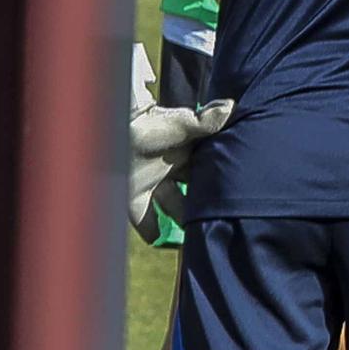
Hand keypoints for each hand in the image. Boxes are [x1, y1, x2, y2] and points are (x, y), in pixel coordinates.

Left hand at [130, 97, 233, 242]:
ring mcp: (154, 184)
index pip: (210, 168)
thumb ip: (205, 122)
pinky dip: (153, 232)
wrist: (109, 128)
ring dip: (183, 221)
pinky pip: (147, 220)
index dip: (222, 180)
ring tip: (198, 238)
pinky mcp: (135, 198)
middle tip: (222, 221)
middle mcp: (173, 169)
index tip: (239, 193)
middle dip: (205, 206)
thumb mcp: (179, 125)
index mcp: (187, 151)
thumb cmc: (146, 125)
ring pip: (175, 208)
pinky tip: (161, 242)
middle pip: (195, 192)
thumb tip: (231, 107)